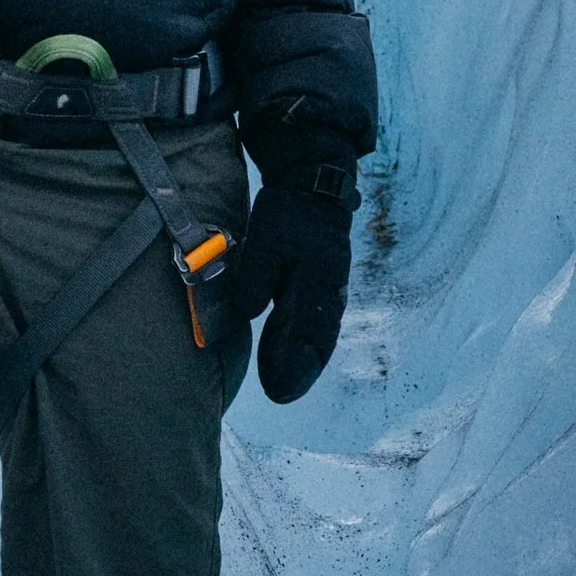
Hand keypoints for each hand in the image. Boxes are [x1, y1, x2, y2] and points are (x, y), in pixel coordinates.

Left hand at [234, 145, 359, 404]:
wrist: (314, 180)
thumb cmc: (290, 210)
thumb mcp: (269, 239)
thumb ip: (257, 275)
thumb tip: (247, 312)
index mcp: (319, 281)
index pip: (311, 334)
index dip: (296, 365)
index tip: (280, 391)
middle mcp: (328, 290)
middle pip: (315, 340)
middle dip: (297, 369)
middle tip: (279, 395)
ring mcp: (325, 287)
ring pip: (314, 332)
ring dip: (298, 358)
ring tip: (280, 384)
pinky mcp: (316, 281)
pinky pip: (310, 319)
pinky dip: (297, 340)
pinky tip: (283, 353)